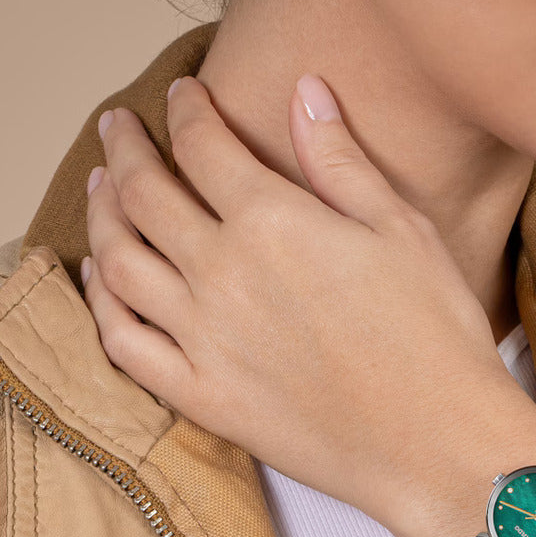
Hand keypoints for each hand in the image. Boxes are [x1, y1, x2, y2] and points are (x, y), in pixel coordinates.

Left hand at [81, 74, 535, 536]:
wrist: (437, 445)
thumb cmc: (435, 339)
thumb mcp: (403, 231)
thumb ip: (341, 161)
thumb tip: (304, 91)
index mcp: (273, 223)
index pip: (202, 145)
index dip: (186, 110)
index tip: (183, 96)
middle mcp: (222, 275)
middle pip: (144, 194)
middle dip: (125, 150)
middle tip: (118, 130)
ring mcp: (203, 340)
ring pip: (119, 262)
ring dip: (101, 216)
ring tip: (101, 193)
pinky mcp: (202, 397)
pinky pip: (124, 345)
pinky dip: (99, 305)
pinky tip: (99, 281)